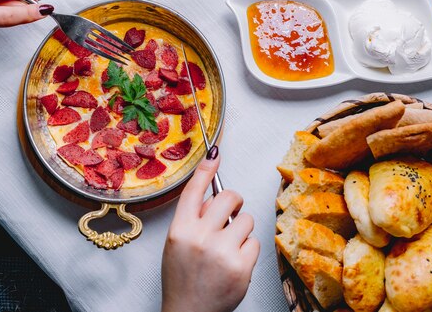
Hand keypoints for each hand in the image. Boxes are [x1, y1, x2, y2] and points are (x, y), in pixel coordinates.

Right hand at [161, 155, 259, 311]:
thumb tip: (216, 196)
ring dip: (241, 230)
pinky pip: (254, 242)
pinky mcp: (241, 266)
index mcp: (180, 229)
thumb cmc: (183, 278)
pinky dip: (247, 251)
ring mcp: (222, 251)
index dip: (206, 170)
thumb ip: (193, 219)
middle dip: (235, 202)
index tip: (215, 154)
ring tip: (228, 248)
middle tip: (232, 213)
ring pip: (246, 219)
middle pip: (228, 197)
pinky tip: (235, 263)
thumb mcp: (176, 243)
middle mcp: (200, 237)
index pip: (194, 190)